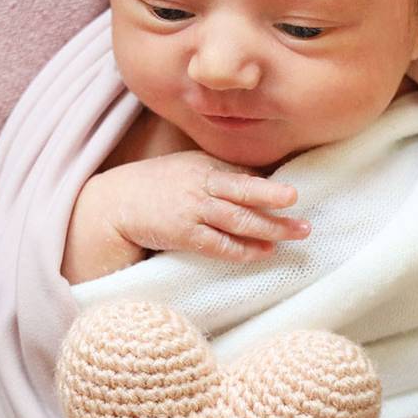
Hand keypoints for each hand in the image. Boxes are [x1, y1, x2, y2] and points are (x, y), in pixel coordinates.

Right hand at [95, 150, 309, 263]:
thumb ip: (220, 171)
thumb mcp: (188, 166)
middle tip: (302, 210)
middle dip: (276, 200)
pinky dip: (244, 249)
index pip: (243, 174)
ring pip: (239, 220)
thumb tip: (259, 178)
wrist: (115, 204)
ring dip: (271, 228)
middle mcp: (201, 186)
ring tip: (297, 233)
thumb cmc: (156, 184)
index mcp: (204, 166)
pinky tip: (265, 252)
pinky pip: (220, 245)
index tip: (294, 193)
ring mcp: (193, 212)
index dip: (269, 184)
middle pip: (246, 193)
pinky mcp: (184, 236)